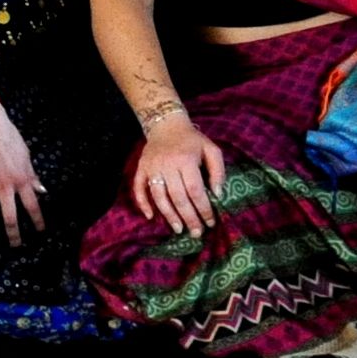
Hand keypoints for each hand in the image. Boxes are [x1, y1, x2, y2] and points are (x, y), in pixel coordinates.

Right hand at [0, 98, 47, 246]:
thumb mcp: (27, 157)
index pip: (32, 206)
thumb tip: (41, 190)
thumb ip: (32, 176)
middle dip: (14, 235)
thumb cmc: (10, 138)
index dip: (37, 221)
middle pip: (10, 218)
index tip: (40, 232)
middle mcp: (5, 187)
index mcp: (21, 180)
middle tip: (15, 247)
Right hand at [129, 111, 228, 232]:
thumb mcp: (211, 149)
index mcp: (186, 160)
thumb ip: (218, 171)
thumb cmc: (192, 141)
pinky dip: (143, 204)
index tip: (210, 222)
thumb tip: (217, 194)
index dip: (203, 208)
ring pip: (159, 197)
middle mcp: (167, 165)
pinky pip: (138, 189)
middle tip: (196, 233)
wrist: (166, 124)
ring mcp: (152, 167)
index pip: (195, 190)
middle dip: (188, 217)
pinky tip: (151, 217)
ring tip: (178, 229)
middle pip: (178, 197)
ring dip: (168, 215)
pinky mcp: (141, 169)